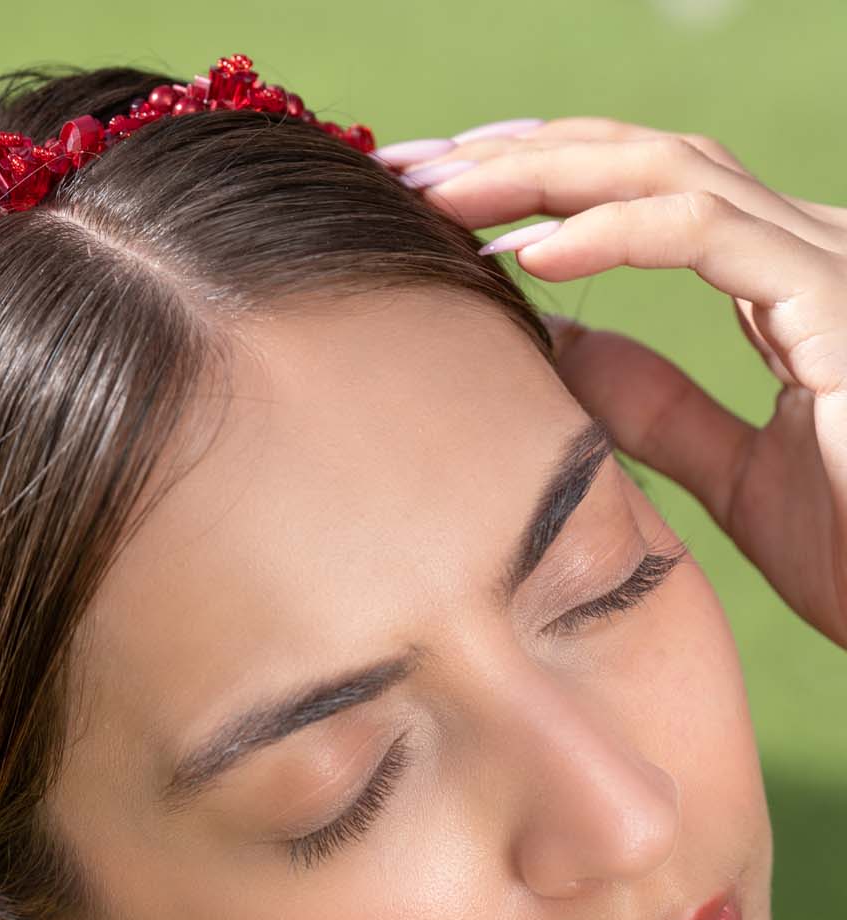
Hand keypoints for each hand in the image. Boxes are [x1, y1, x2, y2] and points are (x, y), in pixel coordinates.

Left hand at [374, 119, 846, 652]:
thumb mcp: (734, 474)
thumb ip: (660, 404)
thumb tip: (564, 346)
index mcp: (784, 278)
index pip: (643, 191)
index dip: (538, 181)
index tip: (432, 200)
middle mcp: (807, 248)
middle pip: (642, 159)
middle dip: (517, 155)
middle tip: (405, 169)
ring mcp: (828, 265)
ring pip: (668, 170)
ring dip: (542, 174)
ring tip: (441, 197)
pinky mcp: (838, 305)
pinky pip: (711, 235)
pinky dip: (614, 232)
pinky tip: (528, 252)